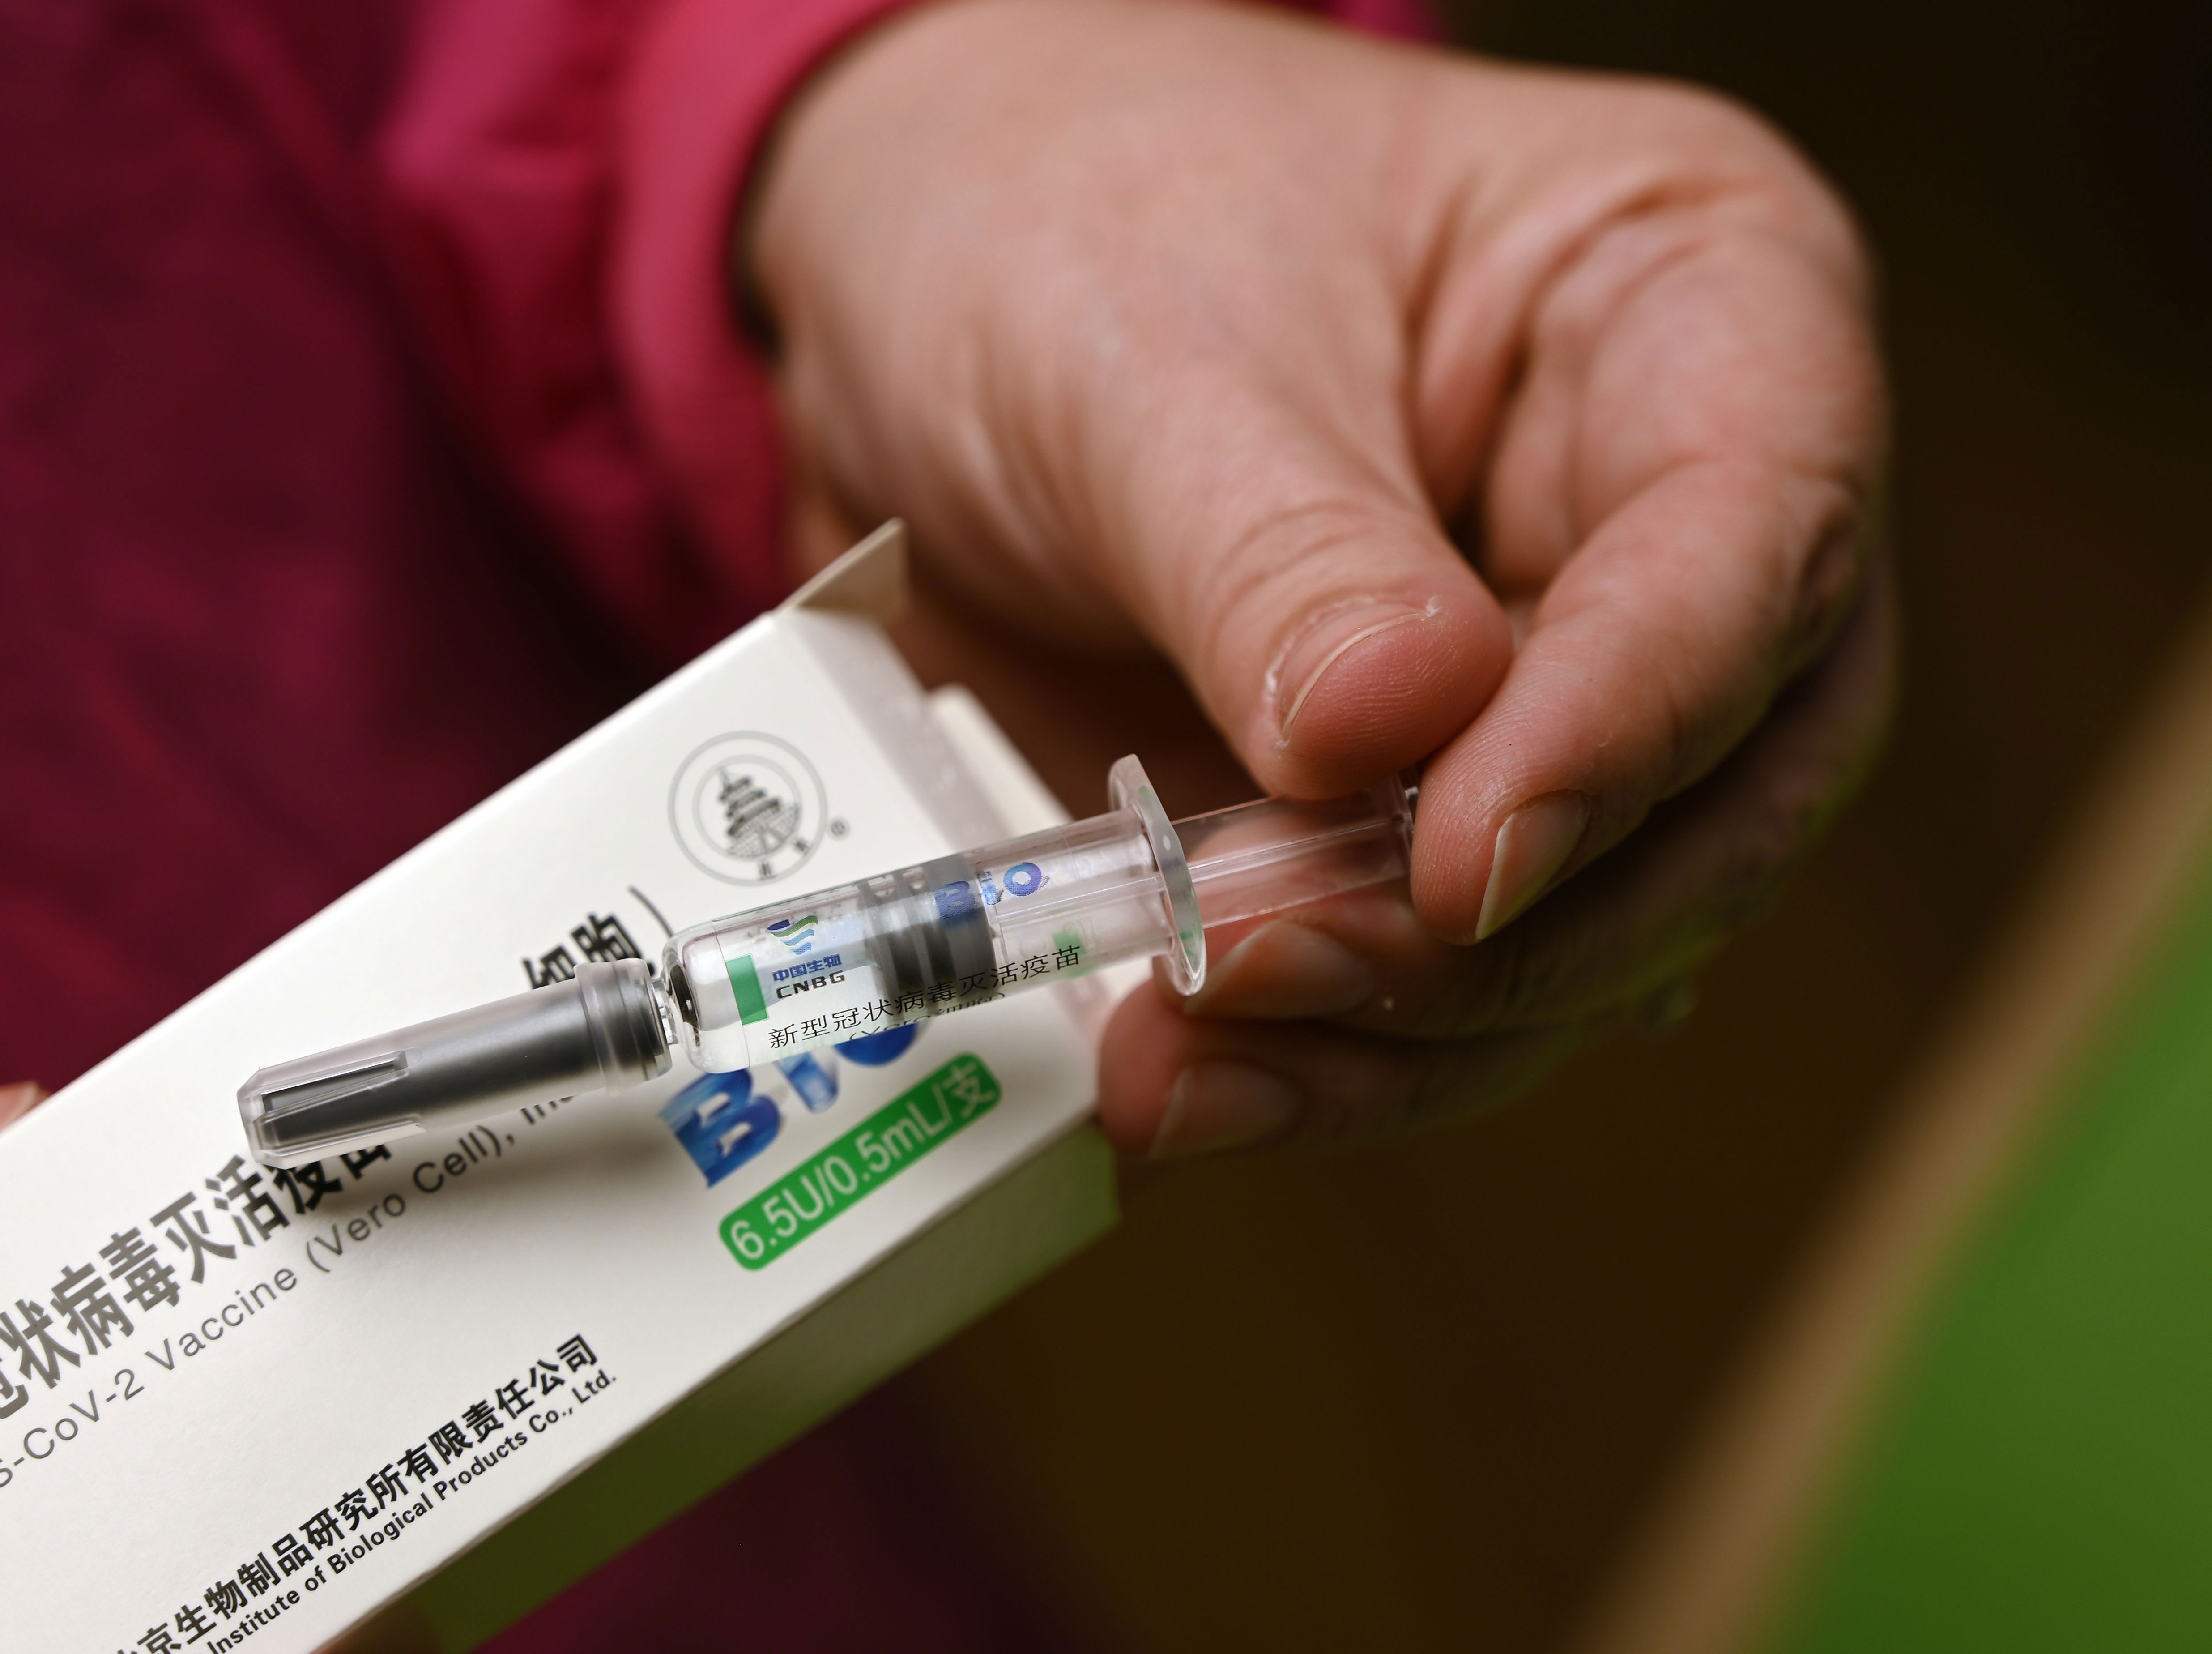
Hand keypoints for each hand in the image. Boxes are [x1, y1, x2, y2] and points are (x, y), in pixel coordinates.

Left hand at [749, 0, 1891, 1154]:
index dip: (1632, 725)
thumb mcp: (1152, 355)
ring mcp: (1553, 692)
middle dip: (1500, 933)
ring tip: (1184, 1065)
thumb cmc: (1069, 216)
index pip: (1759, 539)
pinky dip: (1314, 1058)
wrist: (923, 270)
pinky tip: (1181, 1078)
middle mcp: (1664, 526)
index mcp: (1692, 307)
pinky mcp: (1418, 816)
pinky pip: (1427, 985)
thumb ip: (1284, 559)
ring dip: (1395, 1042)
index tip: (1465, 858)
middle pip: (1716, 794)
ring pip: (1584, 940)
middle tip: (1273, 971)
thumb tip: (1398, 745)